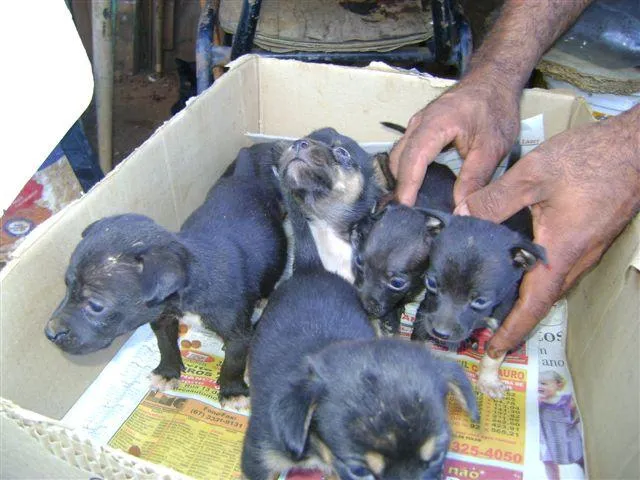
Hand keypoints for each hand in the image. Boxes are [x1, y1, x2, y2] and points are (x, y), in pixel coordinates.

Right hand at [389, 72, 520, 205]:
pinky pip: (405, 153)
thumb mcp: (492, 147)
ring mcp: (415, 125)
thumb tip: (461, 206)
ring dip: (402, 180)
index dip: (407, 186)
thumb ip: (475, 178)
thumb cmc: (495, 109)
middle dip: (401, 188)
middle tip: (409, 216)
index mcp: (435, 125)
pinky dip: (407, 171)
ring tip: (413, 206)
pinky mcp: (419, 130)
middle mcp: (418, 124)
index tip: (405, 209)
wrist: (493, 80)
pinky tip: (418, 188)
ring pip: (398, 157)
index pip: (414, 159)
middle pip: (399, 160)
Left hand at [457, 106, 639, 356]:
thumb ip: (494, 198)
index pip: (534, 304)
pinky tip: (516, 264)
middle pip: (542, 300)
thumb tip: (461, 215)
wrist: (636, 146)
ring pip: (552, 284)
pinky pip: (560, 267)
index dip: (512, 330)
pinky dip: (536, 277)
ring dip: (525, 299)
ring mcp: (586, 249)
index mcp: (562, 251)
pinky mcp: (589, 236)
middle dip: (514, 319)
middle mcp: (577, 258)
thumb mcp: (533, 174)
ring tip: (492, 302)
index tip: (493, 351)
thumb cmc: (590, 159)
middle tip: (482, 327)